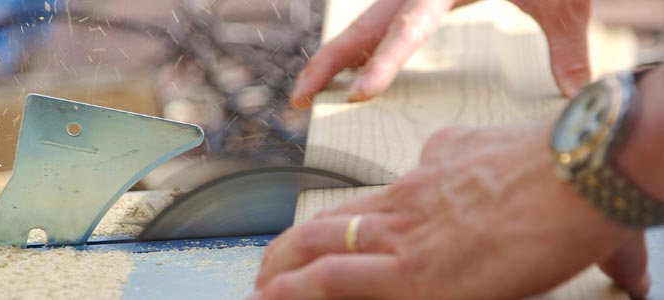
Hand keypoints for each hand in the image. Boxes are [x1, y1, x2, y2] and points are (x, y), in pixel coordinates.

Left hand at [251, 122, 649, 299]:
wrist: (573, 173)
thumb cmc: (553, 167)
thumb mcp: (492, 146)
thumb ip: (463, 150)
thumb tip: (450, 146)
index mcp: (427, 177)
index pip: (368, 201)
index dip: (341, 223)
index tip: (330, 237)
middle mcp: (405, 202)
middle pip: (331, 219)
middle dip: (294, 245)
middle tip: (274, 263)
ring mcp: (404, 236)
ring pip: (320, 245)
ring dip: (284, 267)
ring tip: (262, 286)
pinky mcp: (413, 272)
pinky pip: (335, 278)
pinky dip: (297, 289)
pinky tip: (274, 298)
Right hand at [290, 0, 591, 109]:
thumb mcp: (560, 0)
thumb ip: (566, 46)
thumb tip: (581, 95)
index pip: (407, 29)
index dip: (382, 65)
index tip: (359, 95)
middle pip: (362, 28)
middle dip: (327, 64)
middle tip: (299, 100)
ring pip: (362, 26)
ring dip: (333, 59)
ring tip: (307, 93)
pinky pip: (377, 26)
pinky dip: (356, 51)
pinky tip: (346, 73)